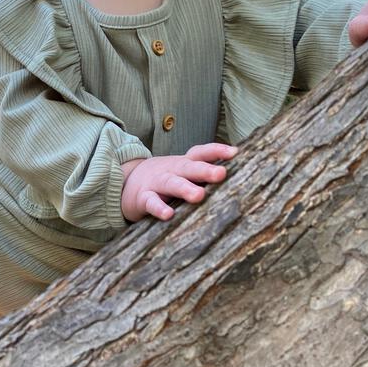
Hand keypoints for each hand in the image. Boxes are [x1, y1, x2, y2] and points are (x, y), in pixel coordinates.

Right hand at [121, 143, 236, 221]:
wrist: (126, 181)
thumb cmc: (165, 178)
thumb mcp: (183, 171)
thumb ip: (204, 172)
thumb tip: (241, 176)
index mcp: (184, 163)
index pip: (200, 153)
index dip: (216, 150)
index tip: (235, 152)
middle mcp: (172, 170)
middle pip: (188, 167)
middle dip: (205, 170)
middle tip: (221, 174)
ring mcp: (156, 183)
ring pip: (171, 183)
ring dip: (184, 188)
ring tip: (198, 196)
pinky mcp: (143, 198)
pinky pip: (151, 203)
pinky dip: (159, 208)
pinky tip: (169, 215)